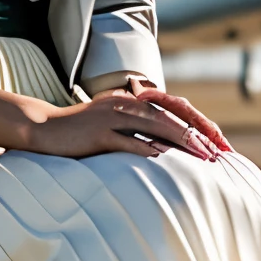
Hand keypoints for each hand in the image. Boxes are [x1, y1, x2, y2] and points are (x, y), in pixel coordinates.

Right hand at [29, 83, 233, 162]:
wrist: (44, 128)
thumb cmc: (79, 132)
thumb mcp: (111, 124)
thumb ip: (135, 128)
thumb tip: (161, 145)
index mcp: (130, 102)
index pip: (170, 112)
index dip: (195, 126)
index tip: (215, 144)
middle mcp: (124, 105)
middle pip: (168, 118)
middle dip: (195, 135)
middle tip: (216, 153)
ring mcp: (110, 117)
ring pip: (152, 126)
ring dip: (179, 141)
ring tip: (200, 155)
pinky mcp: (97, 133)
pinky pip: (126, 141)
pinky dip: (145, 148)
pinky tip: (163, 158)